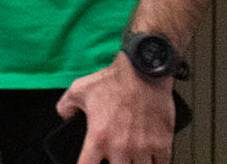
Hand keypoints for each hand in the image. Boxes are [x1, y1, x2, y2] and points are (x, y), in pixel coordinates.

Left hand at [55, 52, 176, 163]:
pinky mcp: (162, 144)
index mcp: (98, 137)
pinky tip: (152, 159)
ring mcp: (143, 148)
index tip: (89, 163)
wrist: (142, 71)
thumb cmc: (114, 80)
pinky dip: (157, 163)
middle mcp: (120, 147)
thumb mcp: (79, 89)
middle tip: (116, 157)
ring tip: (133, 158)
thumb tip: (64, 115)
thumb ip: (66, 105)